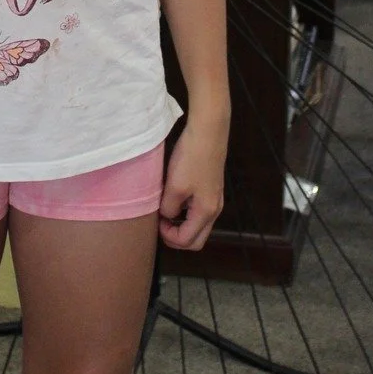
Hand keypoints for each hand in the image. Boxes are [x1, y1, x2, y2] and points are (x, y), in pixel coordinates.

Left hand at [158, 112, 228, 252]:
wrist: (208, 132)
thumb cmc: (191, 159)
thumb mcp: (174, 186)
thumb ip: (168, 208)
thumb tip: (167, 216)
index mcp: (206, 212)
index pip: (188, 241)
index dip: (169, 237)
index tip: (157, 222)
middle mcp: (215, 210)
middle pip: (197, 240)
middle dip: (178, 238)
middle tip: (161, 226)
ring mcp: (215, 199)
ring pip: (199, 226)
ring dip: (182, 225)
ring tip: (165, 211)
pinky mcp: (212, 189)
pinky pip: (200, 212)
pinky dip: (187, 214)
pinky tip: (175, 199)